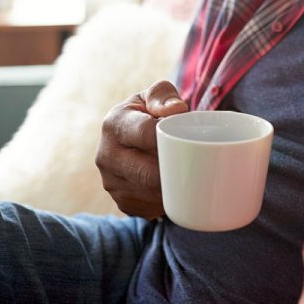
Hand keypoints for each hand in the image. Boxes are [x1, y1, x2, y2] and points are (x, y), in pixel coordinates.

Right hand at [96, 79, 188, 218]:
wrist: (131, 136)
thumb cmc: (150, 111)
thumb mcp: (155, 94)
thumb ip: (164, 95)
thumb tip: (176, 110)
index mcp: (114, 124)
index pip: (146, 134)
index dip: (171, 139)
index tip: (190, 138)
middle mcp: (106, 155)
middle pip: (149, 172)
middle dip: (175, 170)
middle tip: (198, 163)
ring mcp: (111, 182)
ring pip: (151, 194)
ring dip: (173, 189)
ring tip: (188, 174)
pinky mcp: (122, 202)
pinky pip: (150, 209)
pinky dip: (167, 201)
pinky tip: (176, 188)